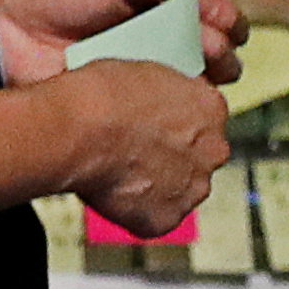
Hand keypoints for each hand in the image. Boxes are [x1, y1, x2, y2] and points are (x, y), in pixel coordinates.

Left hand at [0, 0, 243, 89]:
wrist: (5, 29)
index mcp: (162, 10)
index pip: (216, 18)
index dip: (226, 18)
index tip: (220, 16)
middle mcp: (162, 45)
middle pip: (219, 55)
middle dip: (223, 48)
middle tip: (208, 43)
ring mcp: (147, 77)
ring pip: (200, 85)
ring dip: (210, 74)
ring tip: (195, 61)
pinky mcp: (130, 106)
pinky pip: (166, 109)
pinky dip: (179, 100)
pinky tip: (175, 91)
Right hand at [62, 59, 231, 241]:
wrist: (76, 132)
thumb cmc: (99, 97)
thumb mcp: (142, 70)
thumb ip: (165, 91)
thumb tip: (157, 101)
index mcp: (210, 107)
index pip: (204, 115)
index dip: (175, 119)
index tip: (153, 121)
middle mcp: (213, 149)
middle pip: (199, 154)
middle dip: (172, 154)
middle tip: (134, 146)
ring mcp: (194, 187)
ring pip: (179, 186)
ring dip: (156, 181)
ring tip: (117, 167)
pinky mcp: (168, 217)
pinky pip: (155, 214)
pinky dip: (136, 207)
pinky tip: (111, 188)